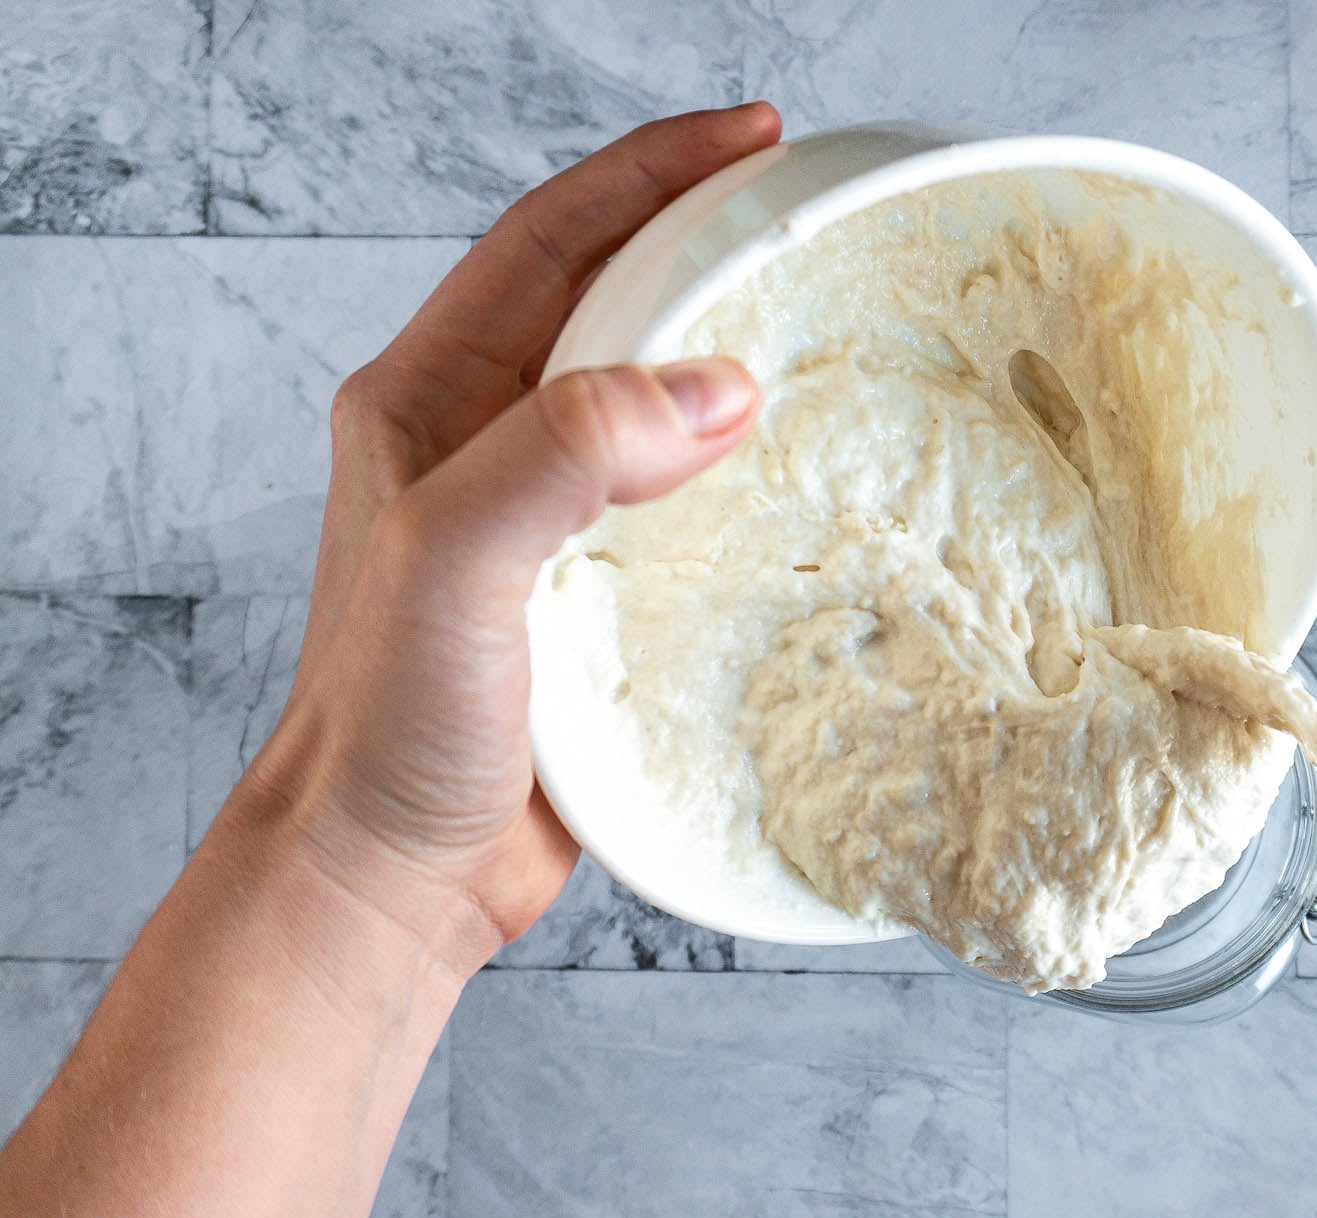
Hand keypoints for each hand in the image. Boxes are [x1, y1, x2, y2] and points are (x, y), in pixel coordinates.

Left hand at [227, 105, 779, 979]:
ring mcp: (538, 519)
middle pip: (605, 300)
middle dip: (701, 242)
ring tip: (820, 323)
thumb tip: (718, 389)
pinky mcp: (591, 592)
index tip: (751, 139)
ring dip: (728, 352)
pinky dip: (742, 467)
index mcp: (424, 401)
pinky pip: (678, 498)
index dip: (649, 174)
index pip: (547, 240)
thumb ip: (567, 456)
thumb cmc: (389, 728)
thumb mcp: (455, 564)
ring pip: (647, 397)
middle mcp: (478, 443)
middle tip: (804, 216)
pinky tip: (800, 471)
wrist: (392, 873)